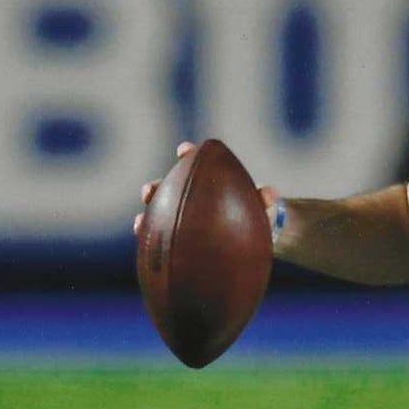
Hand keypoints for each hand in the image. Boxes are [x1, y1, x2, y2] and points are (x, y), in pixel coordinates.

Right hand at [130, 141, 280, 242]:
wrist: (256, 236)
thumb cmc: (258, 213)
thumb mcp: (263, 207)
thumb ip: (263, 199)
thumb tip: (268, 194)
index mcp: (207, 180)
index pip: (194, 161)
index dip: (188, 154)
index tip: (183, 151)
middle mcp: (188, 196)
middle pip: (166, 188)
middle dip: (155, 188)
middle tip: (149, 191)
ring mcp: (181, 218)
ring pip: (159, 216)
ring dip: (147, 219)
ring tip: (139, 224)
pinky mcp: (181, 239)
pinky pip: (166, 242)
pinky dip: (158, 246)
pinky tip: (151, 256)